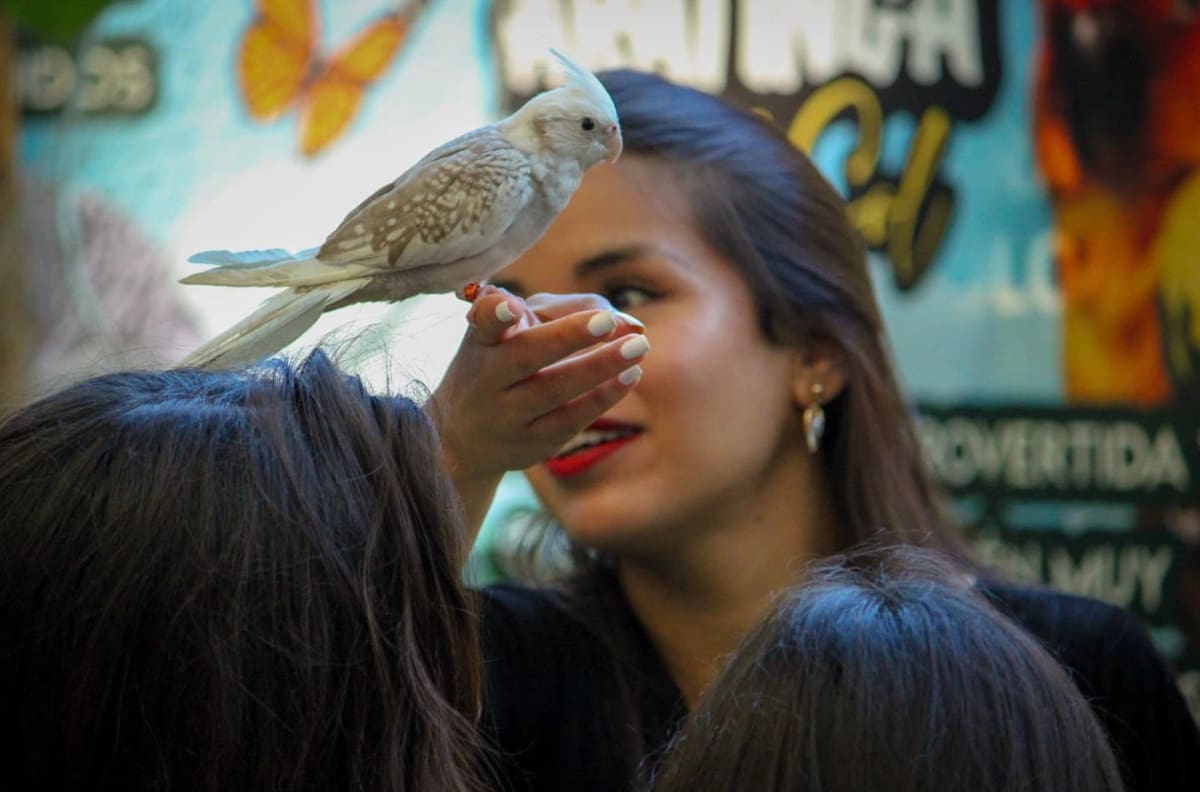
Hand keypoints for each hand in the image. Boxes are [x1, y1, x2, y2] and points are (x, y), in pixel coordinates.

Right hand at [427, 285, 647, 533]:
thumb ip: (563, 311)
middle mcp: (488, 379)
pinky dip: (603, 397)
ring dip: (599, 367)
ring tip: (639, 346)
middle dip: (567, 337)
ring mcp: (507, 416)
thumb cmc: (501, 364)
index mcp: (483, 342)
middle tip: (608, 320)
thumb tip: (619, 318)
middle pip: (525, 357)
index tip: (511, 307)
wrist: (464, 439)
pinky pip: (571, 420)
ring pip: (553, 391)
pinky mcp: (531, 444)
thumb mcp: (516, 330)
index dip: (493, 314)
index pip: (483, 324)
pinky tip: (631, 376)